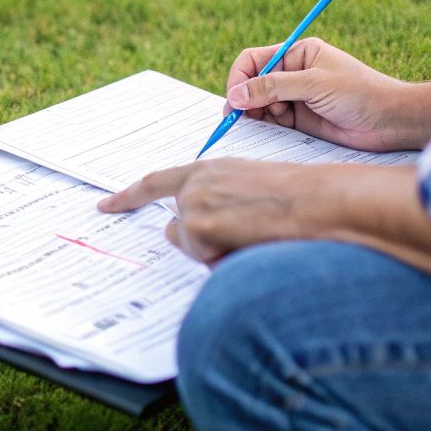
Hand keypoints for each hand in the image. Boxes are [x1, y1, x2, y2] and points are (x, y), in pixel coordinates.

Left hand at [96, 159, 331, 263]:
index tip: (104, 205)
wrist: (325, 201)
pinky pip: (206, 261)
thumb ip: (222, 202)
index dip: (128, 196)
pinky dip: (227, 262)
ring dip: (218, 253)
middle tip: (244, 236)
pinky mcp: (199, 226)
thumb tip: (201, 228)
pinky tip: (255, 245)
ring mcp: (194, 203)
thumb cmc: (304, 199)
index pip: (157, 182)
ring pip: (193, 246)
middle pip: (177, 228)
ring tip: (258, 237)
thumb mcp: (255, 190)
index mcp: (211, 168)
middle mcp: (196, 182)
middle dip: (202, 242)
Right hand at [225, 38, 418, 151]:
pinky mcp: (299, 119)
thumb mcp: (315, 84)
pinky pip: (272, 121)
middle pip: (253, 83)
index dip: (240, 77)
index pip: (255, 60)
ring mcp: (295, 97)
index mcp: (298, 53)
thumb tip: (236, 95)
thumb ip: (273, 88)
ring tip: (260, 124)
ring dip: (254, 114)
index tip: (235, 98)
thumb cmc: (360, 94)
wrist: (391, 122)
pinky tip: (270, 130)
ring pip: (259, 104)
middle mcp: (293, 73)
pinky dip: (264, 126)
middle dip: (244, 98)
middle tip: (237, 117)